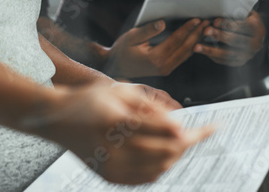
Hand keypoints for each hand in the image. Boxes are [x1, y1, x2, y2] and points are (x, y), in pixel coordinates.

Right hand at [33, 81, 212, 185]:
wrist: (55, 121)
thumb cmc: (88, 100)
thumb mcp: (119, 90)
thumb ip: (150, 106)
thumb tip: (178, 121)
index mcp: (116, 120)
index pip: (165, 129)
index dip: (193, 129)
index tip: (213, 126)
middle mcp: (113, 147)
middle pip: (167, 152)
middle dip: (189, 142)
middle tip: (202, 131)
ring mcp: (110, 166)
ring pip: (160, 167)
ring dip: (178, 154)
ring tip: (183, 139)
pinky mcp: (109, 176)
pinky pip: (146, 178)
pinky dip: (162, 166)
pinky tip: (166, 152)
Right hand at [104, 19, 208, 78]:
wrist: (116, 66)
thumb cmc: (123, 50)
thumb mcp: (131, 37)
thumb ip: (148, 30)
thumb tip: (162, 22)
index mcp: (155, 58)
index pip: (176, 40)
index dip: (188, 28)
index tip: (197, 19)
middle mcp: (163, 66)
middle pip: (185, 47)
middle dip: (198, 33)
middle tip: (208, 22)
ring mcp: (166, 69)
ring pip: (187, 53)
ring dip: (197, 40)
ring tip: (206, 28)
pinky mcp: (167, 69)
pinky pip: (183, 57)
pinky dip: (191, 46)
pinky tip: (197, 38)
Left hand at [194, 11, 266, 66]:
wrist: (254, 34)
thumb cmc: (245, 18)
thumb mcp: (245, 11)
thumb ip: (236, 11)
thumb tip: (219, 9)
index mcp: (258, 28)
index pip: (244, 26)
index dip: (229, 23)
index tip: (215, 20)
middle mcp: (256, 44)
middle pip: (236, 41)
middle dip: (219, 35)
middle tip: (205, 31)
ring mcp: (248, 55)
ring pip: (228, 54)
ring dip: (211, 50)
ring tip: (196, 46)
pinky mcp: (240, 62)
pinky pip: (224, 61)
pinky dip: (212, 56)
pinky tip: (202, 51)